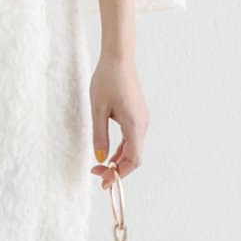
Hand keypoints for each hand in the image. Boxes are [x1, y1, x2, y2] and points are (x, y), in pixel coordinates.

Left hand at [89, 53, 148, 187]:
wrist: (118, 58)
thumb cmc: (106, 80)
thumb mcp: (97, 109)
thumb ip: (99, 135)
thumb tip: (100, 158)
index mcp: (134, 125)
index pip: (133, 160)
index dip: (119, 174)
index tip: (103, 181)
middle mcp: (143, 125)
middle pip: (134, 158)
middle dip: (117, 170)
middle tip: (97, 175)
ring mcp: (142, 120)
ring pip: (133, 149)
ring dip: (118, 161)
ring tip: (99, 167)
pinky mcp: (138, 116)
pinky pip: (132, 139)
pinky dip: (121, 150)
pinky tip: (108, 153)